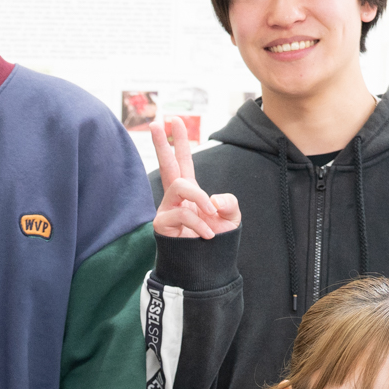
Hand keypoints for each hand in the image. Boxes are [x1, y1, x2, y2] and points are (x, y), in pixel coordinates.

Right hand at [150, 117, 240, 239]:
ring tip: (211, 215)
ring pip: (180, 186)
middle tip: (156, 122)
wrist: (207, 268)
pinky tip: (207, 235)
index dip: (180, 141)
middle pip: (167, 164)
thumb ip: (228, 202)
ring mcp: (167, 209)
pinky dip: (199, 224)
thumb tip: (211, 198)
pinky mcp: (162, 225)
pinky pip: (183, 214)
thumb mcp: (231, 217)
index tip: (173, 120)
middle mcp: (176, 197)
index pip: (183, 161)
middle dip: (162, 143)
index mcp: (190, 191)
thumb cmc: (217, 241)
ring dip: (199, 198)